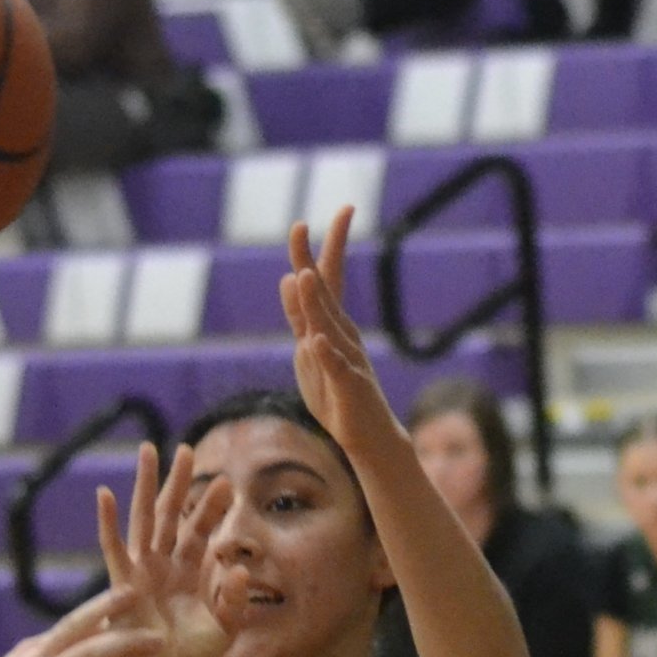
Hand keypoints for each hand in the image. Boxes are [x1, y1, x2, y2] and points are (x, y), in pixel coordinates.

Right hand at [94, 439, 235, 656]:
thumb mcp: (224, 630)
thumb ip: (235, 600)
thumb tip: (241, 569)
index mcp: (190, 573)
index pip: (202, 531)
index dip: (213, 507)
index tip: (226, 482)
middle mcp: (165, 566)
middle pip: (173, 515)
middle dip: (180, 483)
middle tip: (187, 450)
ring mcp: (142, 572)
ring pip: (145, 520)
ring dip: (146, 486)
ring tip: (148, 451)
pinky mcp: (123, 585)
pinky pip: (114, 549)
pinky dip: (107, 522)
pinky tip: (105, 495)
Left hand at [280, 213, 395, 451]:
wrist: (367, 435)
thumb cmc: (337, 394)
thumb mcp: (310, 351)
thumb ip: (300, 317)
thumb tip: (288, 277)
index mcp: (330, 325)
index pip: (321, 282)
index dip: (312, 252)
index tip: (302, 222)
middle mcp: (341, 334)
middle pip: (322, 292)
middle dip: (310, 260)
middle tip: (298, 227)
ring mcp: (347, 358)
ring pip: (326, 326)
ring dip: (314, 302)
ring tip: (303, 277)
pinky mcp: (349, 386)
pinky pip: (336, 367)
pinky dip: (327, 354)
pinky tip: (316, 341)